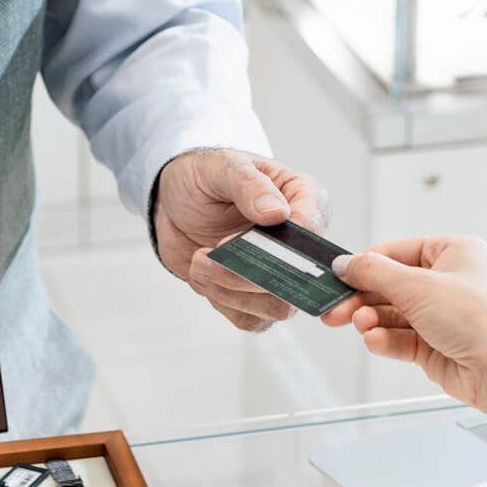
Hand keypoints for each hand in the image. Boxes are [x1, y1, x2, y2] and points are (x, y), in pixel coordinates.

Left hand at [151, 149, 329, 331]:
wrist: (175, 201)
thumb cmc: (206, 176)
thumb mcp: (222, 166)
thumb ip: (249, 185)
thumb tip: (276, 213)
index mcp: (305, 200)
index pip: (312, 230)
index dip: (276, 244)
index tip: (231, 239)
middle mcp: (299, 243)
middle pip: (298, 281)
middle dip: (247, 275)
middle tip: (208, 254)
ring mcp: (280, 273)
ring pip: (276, 307)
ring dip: (229, 289)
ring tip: (200, 260)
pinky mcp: (255, 297)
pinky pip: (251, 320)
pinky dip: (222, 302)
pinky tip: (203, 275)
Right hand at [322, 235, 486, 411]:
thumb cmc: (480, 320)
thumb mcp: (419, 286)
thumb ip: (375, 273)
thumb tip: (345, 264)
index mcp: (454, 253)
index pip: (397, 252)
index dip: (365, 265)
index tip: (336, 276)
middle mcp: (449, 282)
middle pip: (390, 285)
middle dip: (362, 299)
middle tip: (334, 310)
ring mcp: (443, 316)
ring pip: (393, 314)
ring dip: (373, 321)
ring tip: (362, 328)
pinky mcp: (437, 346)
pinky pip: (401, 339)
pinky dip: (385, 340)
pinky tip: (375, 342)